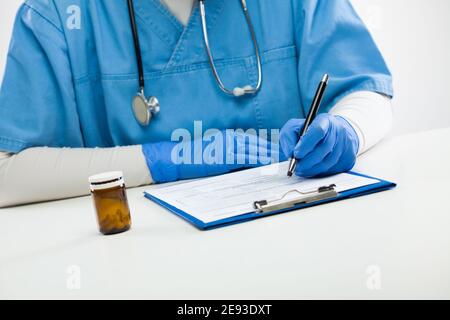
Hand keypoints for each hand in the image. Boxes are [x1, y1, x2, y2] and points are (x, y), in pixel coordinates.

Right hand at [142, 130, 285, 182]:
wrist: (179, 158)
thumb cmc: (194, 158)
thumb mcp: (214, 151)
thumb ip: (230, 154)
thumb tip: (246, 162)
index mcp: (228, 136)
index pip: (251, 140)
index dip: (264, 145)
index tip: (275, 150)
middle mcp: (230, 138)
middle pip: (256, 143)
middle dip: (270, 149)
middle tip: (284, 154)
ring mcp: (228, 146)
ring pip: (254, 150)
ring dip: (268, 154)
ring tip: (280, 159)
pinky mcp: (225, 156)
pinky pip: (246, 159)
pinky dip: (259, 160)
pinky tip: (267, 164)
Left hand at [280, 114, 358, 177]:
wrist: (329, 135)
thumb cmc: (308, 132)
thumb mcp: (294, 129)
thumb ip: (289, 138)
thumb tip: (291, 155)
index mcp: (325, 120)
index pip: (318, 131)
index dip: (306, 144)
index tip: (296, 154)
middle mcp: (338, 131)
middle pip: (324, 148)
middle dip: (308, 161)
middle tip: (297, 167)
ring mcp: (346, 144)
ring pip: (329, 161)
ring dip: (313, 169)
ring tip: (302, 170)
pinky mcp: (348, 158)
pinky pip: (334, 168)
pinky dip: (321, 172)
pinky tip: (313, 169)